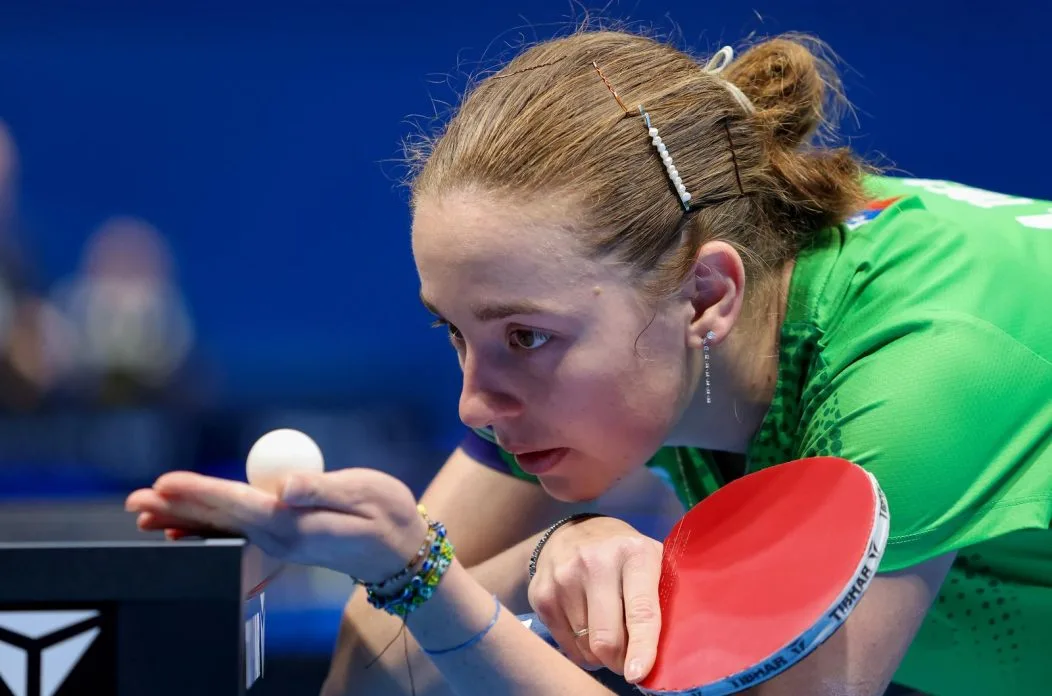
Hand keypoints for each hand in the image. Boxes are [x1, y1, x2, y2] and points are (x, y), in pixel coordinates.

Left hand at [125, 468, 428, 583]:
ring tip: (144, 512)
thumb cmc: (388, 516)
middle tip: (134, 500)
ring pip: (220, 529)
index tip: (166, 482)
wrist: (400, 551)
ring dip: (181, 518)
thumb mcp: (364, 493)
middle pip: (219, 521)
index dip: (200, 492)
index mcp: (295, 526)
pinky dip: (204, 527)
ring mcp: (278, 544)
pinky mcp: (281, 541)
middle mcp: (279, 540)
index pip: (238, 505)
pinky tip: (181, 528)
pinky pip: (233, 534)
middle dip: (175, 508)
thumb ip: (322, 488)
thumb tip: (285, 487)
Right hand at [527, 515, 662, 683]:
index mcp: (633, 554)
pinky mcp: (541, 594)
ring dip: (600, 654)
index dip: (642, 647)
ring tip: (605, 632)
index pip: (641, 610)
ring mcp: (563, 578)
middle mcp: (595, 562)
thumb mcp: (650, 560)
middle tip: (627, 659)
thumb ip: (660, 597)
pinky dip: (580, 649)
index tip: (638, 673)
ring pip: (586, 648)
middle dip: (620, 660)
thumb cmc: (623, 554)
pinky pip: (566, 646)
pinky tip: (585, 628)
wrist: (573, 530)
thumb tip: (669, 651)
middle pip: (607, 639)